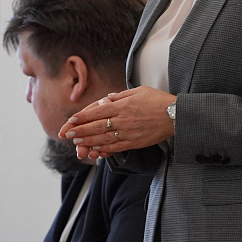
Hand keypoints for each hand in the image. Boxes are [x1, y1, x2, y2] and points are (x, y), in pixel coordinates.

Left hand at [60, 87, 175, 158]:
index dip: (82, 117)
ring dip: (88, 141)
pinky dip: (104, 149)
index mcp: (122, 105)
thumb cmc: (158, 100)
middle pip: (96, 126)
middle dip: (79, 131)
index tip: (71, 120)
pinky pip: (116, 147)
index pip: (96, 111)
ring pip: (103, 139)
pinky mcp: (135, 142)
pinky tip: (95, 150)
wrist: (175, 115)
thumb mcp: (138, 91)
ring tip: (77, 142)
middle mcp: (123, 119)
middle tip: (66, 134)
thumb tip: (106, 99)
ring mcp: (128, 132)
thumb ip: (120, 96)